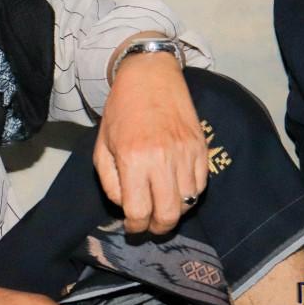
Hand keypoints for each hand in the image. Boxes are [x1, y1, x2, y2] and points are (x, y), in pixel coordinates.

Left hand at [94, 44, 206, 234]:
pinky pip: (201, 185)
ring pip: (188, 202)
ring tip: (162, 208)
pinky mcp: (200, 148)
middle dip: (158, 227)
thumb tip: (125, 206)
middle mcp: (162, 159)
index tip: (132, 227)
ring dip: (175, 211)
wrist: (150, 76)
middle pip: (168, 214)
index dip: (135, 226)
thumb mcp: (102, 146)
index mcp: (133, 159)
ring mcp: (185, 153)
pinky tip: (176, 191)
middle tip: (150, 226)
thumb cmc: (121, 111)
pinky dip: (189, 194)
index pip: (139, 210)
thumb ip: (110, 181)